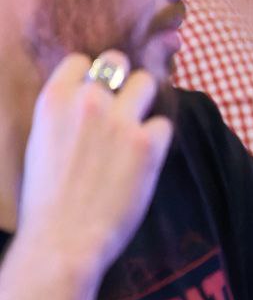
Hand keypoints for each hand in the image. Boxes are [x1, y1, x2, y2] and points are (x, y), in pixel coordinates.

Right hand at [18, 51, 171, 277]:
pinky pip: (164, 124)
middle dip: (122, 81)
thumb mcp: (41, 143)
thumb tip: (86, 103)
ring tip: (137, 128)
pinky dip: (157, 139)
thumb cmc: (46, 200)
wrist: (63, 238)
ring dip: (145, 102)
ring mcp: (121, 120)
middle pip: (118, 63)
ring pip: (148, 84)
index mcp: (53, 100)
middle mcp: (88, 101)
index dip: (92, 76)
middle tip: (124, 106)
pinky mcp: (148, 144)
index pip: (82, 61)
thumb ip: (64, 117)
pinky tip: (144, 159)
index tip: (97, 93)